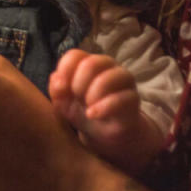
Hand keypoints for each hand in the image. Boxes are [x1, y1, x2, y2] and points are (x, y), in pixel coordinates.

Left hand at [50, 49, 164, 173]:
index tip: (61, 90)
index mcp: (88, 63)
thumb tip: (56, 80)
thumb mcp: (64, 104)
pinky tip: (93, 115)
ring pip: (109, 77)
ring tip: (87, 109)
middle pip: (91, 63)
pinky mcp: (133, 98)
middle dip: (78, 84)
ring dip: (92, 95)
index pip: (75, 55)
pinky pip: (121, 98)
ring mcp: (123, 80)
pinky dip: (103, 107)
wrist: (105, 134)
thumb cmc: (84, 112)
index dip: (64, 71)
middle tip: (77, 99)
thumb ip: (57, 91)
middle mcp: (108, 66)